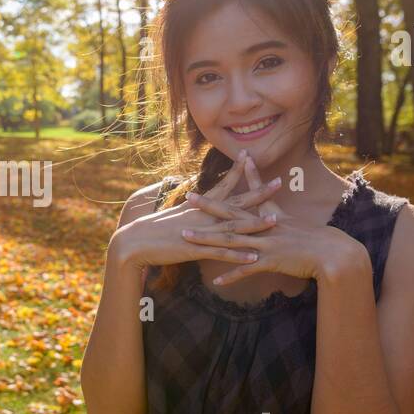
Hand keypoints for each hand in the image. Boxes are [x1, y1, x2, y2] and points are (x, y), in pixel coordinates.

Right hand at [110, 153, 282, 270]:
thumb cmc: (151, 230)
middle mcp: (203, 215)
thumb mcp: (174, 215)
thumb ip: (190, 211)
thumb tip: (196, 203)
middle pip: (236, 202)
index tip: (249, 155)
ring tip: (274, 221)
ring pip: (233, 227)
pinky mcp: (196, 250)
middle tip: (279, 182)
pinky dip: (237, 255)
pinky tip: (253, 257)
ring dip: (254, 224)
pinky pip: (221, 253)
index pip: (222, 185)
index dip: (237, 171)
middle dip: (258, 193)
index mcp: (198, 206)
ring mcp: (201, 232)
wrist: (134, 241)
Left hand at [180, 155, 363, 284]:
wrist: (330, 252)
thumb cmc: (312, 237)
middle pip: (230, 216)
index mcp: (267, 217)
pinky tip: (216, 281)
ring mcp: (265, 244)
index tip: (205, 183)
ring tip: (186, 237)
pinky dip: (231, 275)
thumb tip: (267, 200)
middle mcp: (262, 228)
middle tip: (188, 199)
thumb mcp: (290, 220)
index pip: (242, 199)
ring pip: (230, 241)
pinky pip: (246, 270)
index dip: (225, 188)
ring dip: (207, 240)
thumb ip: (273, 211)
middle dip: (208, 207)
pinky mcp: (270, 261)